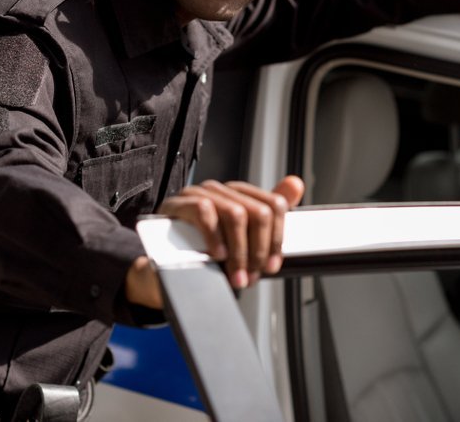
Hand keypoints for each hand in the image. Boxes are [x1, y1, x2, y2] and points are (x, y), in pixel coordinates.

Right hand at [158, 175, 304, 290]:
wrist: (163, 267)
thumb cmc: (203, 253)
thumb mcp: (240, 242)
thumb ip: (268, 216)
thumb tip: (296, 183)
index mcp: (240, 195)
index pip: (275, 205)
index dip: (276, 239)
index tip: (271, 266)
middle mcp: (222, 190)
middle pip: (258, 212)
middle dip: (258, 250)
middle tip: (250, 276)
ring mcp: (199, 194)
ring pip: (235, 213)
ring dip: (239, 252)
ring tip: (235, 275)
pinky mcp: (178, 204)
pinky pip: (204, 212)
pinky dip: (215, 238)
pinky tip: (216, 256)